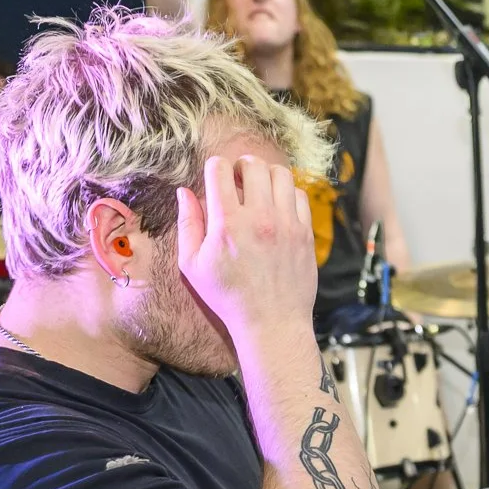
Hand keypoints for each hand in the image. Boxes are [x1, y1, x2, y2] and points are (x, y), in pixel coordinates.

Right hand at [175, 155, 319, 348]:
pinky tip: (277, 207)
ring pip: (280, 174)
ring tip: (259, 190)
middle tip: (238, 180)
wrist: (272, 323)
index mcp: (227, 224)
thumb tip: (184, 192)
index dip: (214, 168)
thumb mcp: (193, 265)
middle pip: (253, 165)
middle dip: (241, 166)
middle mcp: (259, 219)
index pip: (220, 169)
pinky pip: (299, 195)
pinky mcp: (305, 233)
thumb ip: (188, 224)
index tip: (215, 179)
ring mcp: (286, 224)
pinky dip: (287, 193)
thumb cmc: (228, 296)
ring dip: (266, 175)